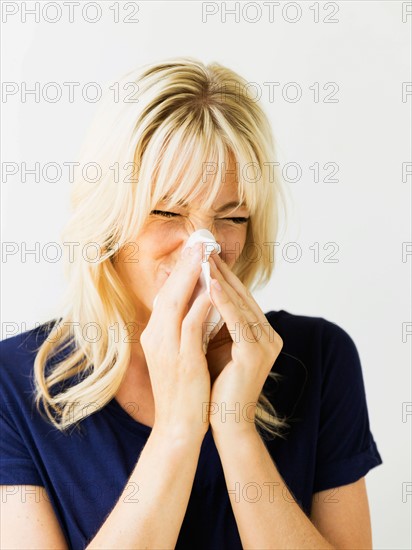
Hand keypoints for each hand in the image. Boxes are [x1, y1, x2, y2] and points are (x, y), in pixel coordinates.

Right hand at [140, 242, 211, 440]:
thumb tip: (199, 305)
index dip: (180, 271)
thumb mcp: (178, 354)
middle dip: (185, 265)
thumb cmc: (182, 391)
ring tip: (205, 254)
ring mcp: (166, 348)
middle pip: (169, 292)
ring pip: (176, 302)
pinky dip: (200, 304)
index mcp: (155, 334)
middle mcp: (156, 337)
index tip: (194, 250)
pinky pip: (190, 325)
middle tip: (200, 241)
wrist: (178, 427)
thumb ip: (183, 330)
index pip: (167, 295)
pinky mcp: (182, 359)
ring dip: (192, 276)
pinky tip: (212, 289)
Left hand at [205, 254, 282, 433]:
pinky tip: (210, 284)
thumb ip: (214, 319)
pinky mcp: (256, 353)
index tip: (204, 255)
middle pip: (241, 296)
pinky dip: (223, 301)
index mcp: (260, 332)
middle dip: (221, 271)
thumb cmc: (214, 383)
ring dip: (221, 279)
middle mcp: (268, 335)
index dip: (222, 275)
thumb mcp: (215, 343)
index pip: (239, 298)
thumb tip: (198, 290)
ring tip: (204, 258)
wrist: (222, 420)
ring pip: (240, 304)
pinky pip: (237, 321)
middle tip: (204, 247)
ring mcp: (265, 343)